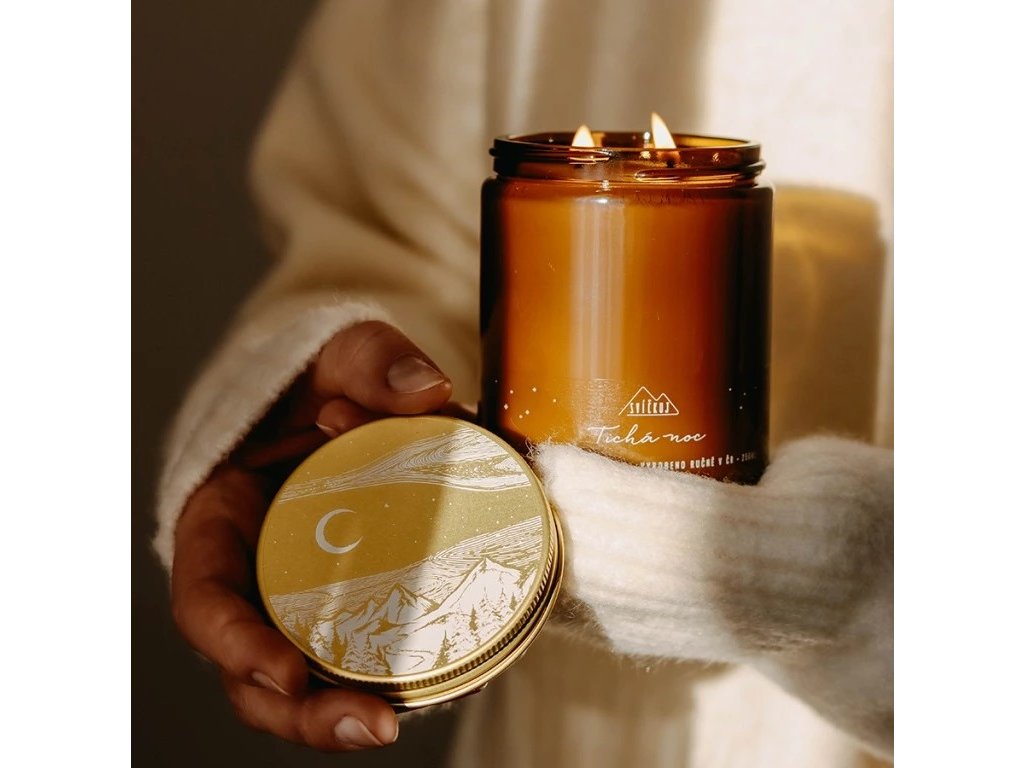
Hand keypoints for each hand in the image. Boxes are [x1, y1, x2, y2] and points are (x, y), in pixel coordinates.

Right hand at [171, 321, 452, 751]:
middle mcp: (253, 572)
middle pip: (251, 668)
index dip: (234, 643)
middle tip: (369, 723)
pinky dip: (393, 675)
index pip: (206, 597)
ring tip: (395, 722)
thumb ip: (374, 361)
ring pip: (304, 678)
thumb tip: (428, 391)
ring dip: (344, 712)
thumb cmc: (323, 378)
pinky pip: (363, 649)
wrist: (341, 394)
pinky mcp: (355, 599)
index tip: (282, 669)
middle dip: (300, 709)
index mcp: (222, 519)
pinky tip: (445, 682)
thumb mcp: (341, 354)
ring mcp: (301, 594)